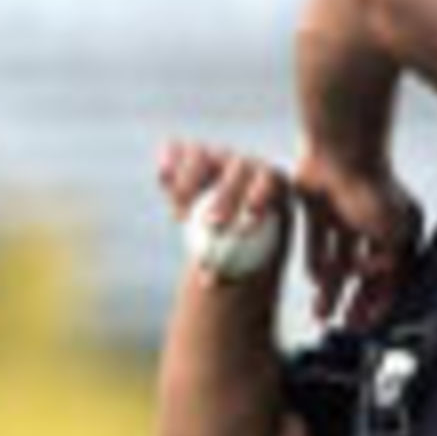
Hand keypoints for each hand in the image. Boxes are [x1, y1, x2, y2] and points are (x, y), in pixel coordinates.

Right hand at [157, 141, 292, 275]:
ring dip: (190, 182)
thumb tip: (209, 282)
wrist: (227, 235)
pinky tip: (163, 180)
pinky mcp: (188, 156)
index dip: (260, 199)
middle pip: (238, 169)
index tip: (244, 228)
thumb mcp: (249, 265)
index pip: (271, 182)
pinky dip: (169, 164)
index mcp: (273, 182)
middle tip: (213, 225)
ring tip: (180, 217)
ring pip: (202, 156)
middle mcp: (246, 163)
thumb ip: (236, 268)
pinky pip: (176, 153)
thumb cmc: (245, 256)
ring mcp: (217, 157)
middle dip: (225, 195)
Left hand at [294, 152, 422, 326]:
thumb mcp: (394, 234)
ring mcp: (346, 216)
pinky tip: (313, 278)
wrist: (341, 148)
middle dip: (353, 301)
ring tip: (320, 312)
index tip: (365, 325)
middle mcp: (374, 224)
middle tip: (341, 324)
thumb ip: (390, 265)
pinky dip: (316, 261)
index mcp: (399, 230)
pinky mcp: (321, 207)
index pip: (391, 278)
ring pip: (340, 261)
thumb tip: (380, 285)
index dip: (378, 305)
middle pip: (364, 274)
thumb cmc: (372, 189)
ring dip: (331, 288)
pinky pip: (318, 241)